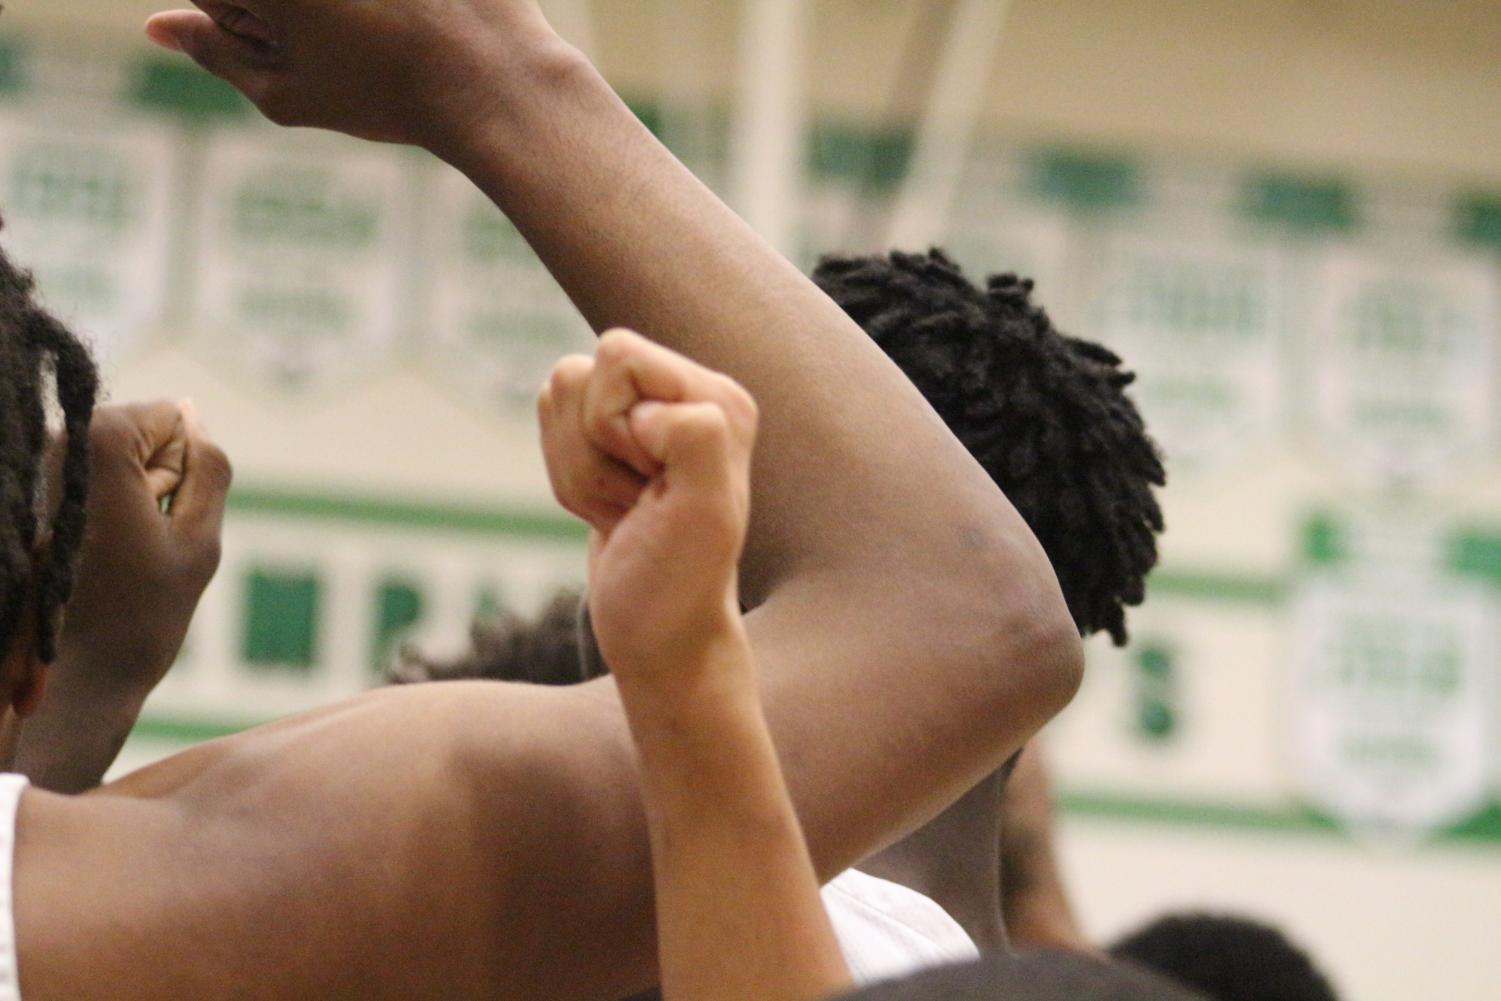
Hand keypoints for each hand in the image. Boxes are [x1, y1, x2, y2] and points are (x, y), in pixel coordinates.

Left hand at [55, 400, 231, 700]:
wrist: (68, 686)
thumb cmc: (138, 619)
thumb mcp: (199, 541)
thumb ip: (208, 469)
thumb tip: (193, 416)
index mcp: (97, 444)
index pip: (169, 417)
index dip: (182, 470)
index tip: (161, 520)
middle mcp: (53, 447)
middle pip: (137, 436)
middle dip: (154, 484)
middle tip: (141, 546)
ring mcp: (33, 476)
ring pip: (113, 464)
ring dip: (129, 506)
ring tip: (115, 560)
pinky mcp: (26, 505)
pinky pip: (87, 489)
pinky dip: (102, 523)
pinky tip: (92, 566)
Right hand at [143, 0, 560, 153]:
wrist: (496, 81)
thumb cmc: (391, 97)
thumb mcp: (290, 95)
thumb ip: (215, 55)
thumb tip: (157, 26)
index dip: (244, 22)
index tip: (292, 46)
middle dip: (293, 10)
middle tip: (352, 38)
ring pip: (333, 1)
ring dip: (348, 14)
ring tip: (388, 24)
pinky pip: (381, 1)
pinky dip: (394, 9)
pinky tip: (419, 16)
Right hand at [537, 331, 756, 681]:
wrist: (660, 637)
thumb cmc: (681, 581)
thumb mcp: (704, 513)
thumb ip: (696, 438)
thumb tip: (649, 410)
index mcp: (718, 396)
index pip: (618, 355)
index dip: (615, 425)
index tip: (653, 484)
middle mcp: (686, 394)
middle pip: (577, 373)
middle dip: (590, 451)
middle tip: (636, 502)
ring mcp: (647, 416)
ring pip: (558, 398)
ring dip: (578, 472)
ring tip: (623, 510)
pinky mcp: (614, 441)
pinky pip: (551, 427)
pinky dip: (568, 480)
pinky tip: (607, 511)